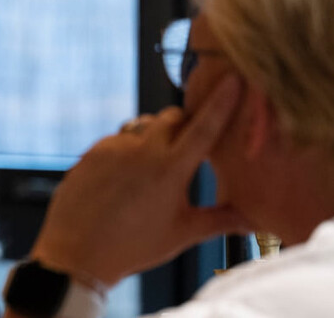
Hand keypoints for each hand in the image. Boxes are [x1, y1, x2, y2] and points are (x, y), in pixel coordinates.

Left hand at [31, 75, 249, 287]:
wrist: (76, 254)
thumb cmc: (133, 247)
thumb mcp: (182, 234)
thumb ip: (221, 220)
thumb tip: (256, 220)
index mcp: (170, 168)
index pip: (204, 126)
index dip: (222, 101)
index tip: (233, 78)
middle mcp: (142, 150)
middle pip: (173, 117)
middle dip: (184, 124)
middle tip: (189, 145)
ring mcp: (114, 147)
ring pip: (143, 127)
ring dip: (154, 138)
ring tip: (153, 171)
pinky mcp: (92, 151)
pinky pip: (118, 140)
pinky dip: (128, 151)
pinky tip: (125, 179)